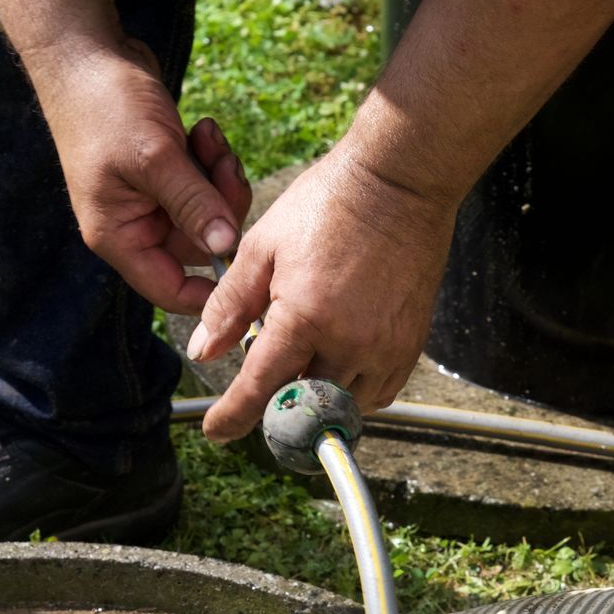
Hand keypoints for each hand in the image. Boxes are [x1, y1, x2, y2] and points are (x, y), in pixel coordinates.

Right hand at [30, 40, 251, 313]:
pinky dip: (212, 160)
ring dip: (219, 177)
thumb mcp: (155, 157)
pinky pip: (204, 185)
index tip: (245, 268)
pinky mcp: (166, 174)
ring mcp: (150, 199)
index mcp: (119, 236)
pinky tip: (203, 129)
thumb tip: (226, 248)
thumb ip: (193, 204)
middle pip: (199, 247)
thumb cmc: (106, 104)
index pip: (169, 290)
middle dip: (221, 208)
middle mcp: (134, 225)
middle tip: (225, 165)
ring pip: (207, 213)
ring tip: (210, 137)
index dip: (209, 291)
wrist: (86, 52)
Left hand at [186, 146, 457, 441]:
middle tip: (262, 388)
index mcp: (304, 316)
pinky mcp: (410, 345)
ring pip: (343, 406)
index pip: (260, 388)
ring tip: (302, 367)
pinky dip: (352, 392)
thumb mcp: (262, 247)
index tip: (216, 431)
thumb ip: (228, 305)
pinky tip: (337, 366)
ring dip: (317, 400)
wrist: (399, 182)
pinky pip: (378, 393)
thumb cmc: (327, 205)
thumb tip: (203, 352)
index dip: (233, 417)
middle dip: (277, 405)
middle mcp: (348, 342)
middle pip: (303, 406)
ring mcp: (385, 347)